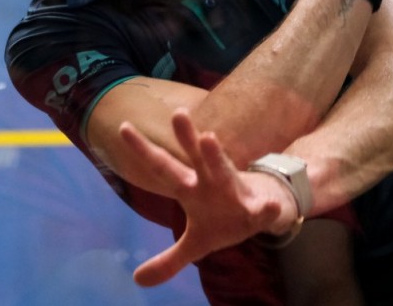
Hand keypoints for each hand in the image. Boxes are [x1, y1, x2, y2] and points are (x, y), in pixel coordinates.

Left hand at [118, 109, 297, 286]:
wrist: (264, 213)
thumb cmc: (223, 221)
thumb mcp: (195, 244)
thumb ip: (168, 260)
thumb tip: (137, 280)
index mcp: (190, 189)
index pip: (163, 166)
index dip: (143, 150)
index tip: (123, 128)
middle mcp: (210, 182)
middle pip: (195, 158)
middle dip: (187, 137)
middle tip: (177, 113)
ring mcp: (234, 191)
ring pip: (224, 170)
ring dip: (216, 155)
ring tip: (208, 137)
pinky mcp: (257, 208)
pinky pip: (262, 208)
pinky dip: (266, 208)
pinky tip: (268, 205)